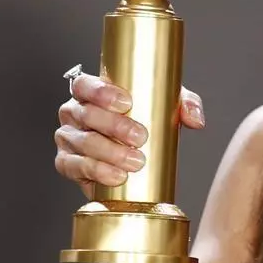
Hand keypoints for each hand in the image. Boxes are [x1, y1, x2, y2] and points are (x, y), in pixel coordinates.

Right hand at [54, 73, 205, 198]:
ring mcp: (68, 138)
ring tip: (135, 162)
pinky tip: (116, 177)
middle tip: (140, 138)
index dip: (101, 92)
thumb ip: (184, 105)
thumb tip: (195, 119)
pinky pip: (74, 167)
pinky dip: (96, 172)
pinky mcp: (67, 163)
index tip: (126, 103)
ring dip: (108, 153)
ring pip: (82, 142)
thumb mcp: (167, 105)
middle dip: (114, 126)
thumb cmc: (145, 121)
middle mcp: (74, 112)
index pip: (85, 84)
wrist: (134, 157)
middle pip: (86, 114)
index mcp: (90, 92)